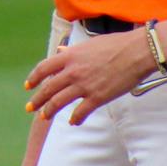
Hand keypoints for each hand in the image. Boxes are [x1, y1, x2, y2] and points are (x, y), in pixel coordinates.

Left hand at [23, 29, 155, 125]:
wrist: (138, 52)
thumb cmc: (117, 45)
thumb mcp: (90, 44)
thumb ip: (73, 50)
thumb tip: (60, 51)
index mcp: (71, 56)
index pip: (44, 68)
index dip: (34, 78)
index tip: (28, 86)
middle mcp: (73, 71)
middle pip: (48, 88)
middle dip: (37, 100)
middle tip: (30, 108)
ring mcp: (84, 85)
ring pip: (58, 102)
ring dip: (49, 111)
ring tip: (44, 117)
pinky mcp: (97, 97)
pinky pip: (80, 112)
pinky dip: (75, 119)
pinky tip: (73, 122)